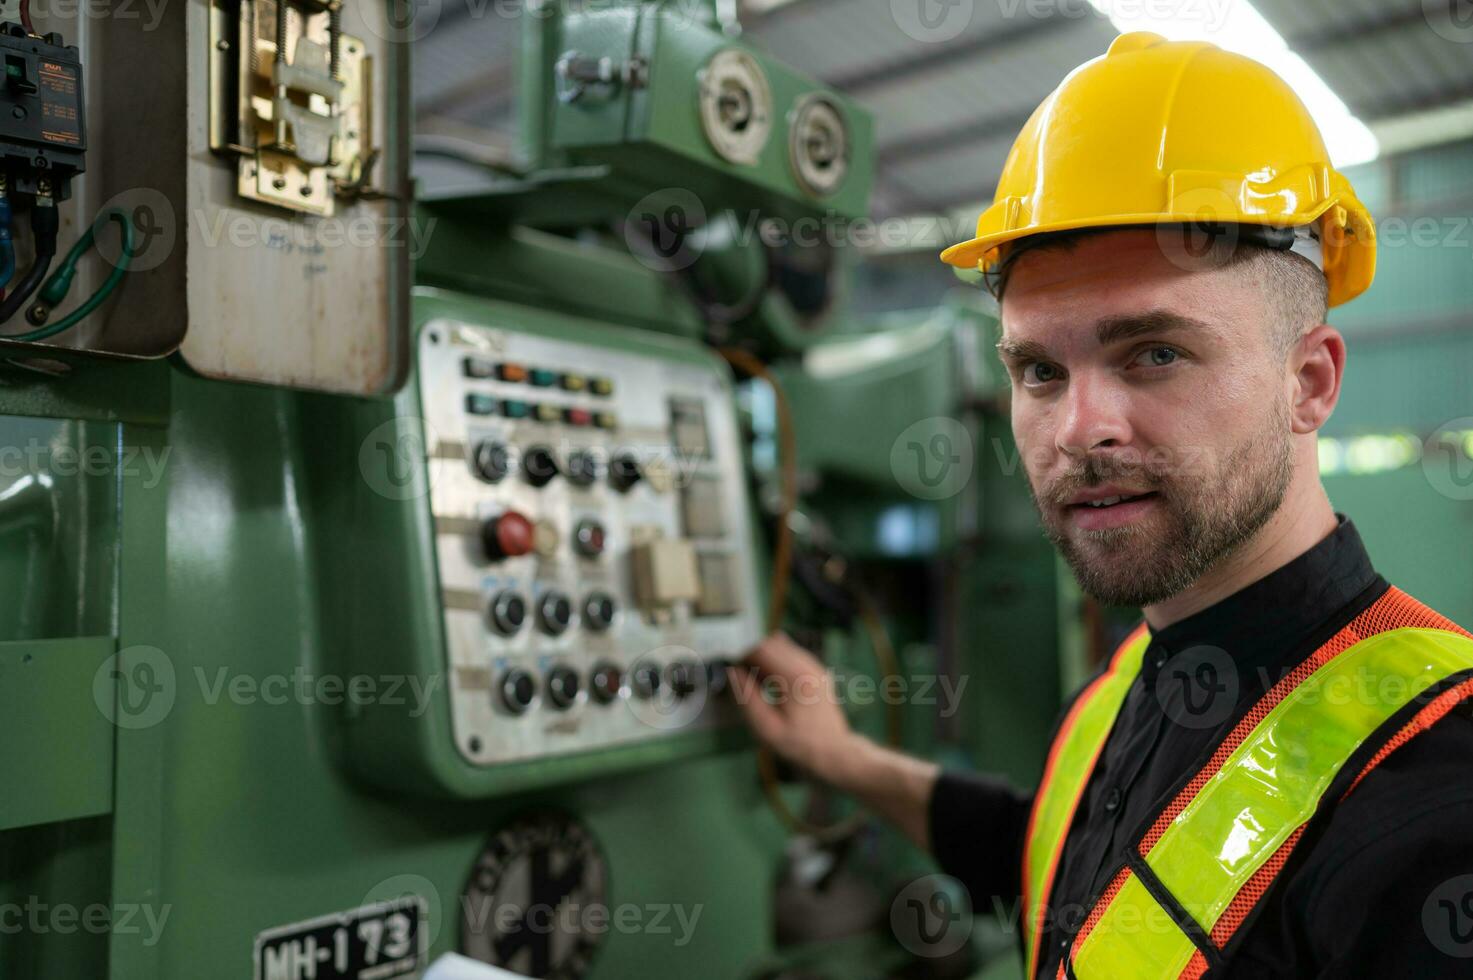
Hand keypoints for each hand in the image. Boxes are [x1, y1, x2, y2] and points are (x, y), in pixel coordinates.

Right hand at [728, 631, 860, 781]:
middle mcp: (808, 664)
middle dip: (749, 651)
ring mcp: (814, 665)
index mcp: (796, 677)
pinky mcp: (816, 670)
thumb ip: (747, 697)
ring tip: (749, 678)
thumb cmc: (798, 746)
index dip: (739, 650)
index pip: (761, 648)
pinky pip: (790, 654)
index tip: (724, 658)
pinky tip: (766, 681)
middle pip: (770, 642)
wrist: (834, 753)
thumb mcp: (766, 728)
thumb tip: (732, 670)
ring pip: (780, 645)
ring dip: (761, 655)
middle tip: (733, 670)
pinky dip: (774, 661)